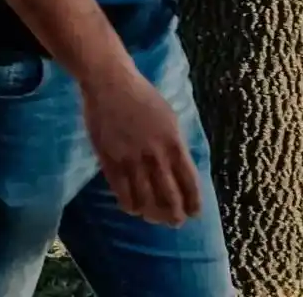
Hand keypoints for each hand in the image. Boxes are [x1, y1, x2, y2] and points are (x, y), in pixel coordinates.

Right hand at [81, 66, 202, 226]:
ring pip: (145, 200)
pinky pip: (122, 192)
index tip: (193, 213)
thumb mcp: (169, 117)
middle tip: (173, 221)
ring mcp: (131, 158)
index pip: (190, 185)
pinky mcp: (109, 158)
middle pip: (169, 199)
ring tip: (151, 216)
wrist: (108, 81)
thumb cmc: (141, 96)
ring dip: (151, 214)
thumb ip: (176, 144)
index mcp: (174, 144)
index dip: (193, 204)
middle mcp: (155, 155)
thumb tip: (181, 169)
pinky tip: (131, 206)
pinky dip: (129, 205)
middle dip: (173, 216)